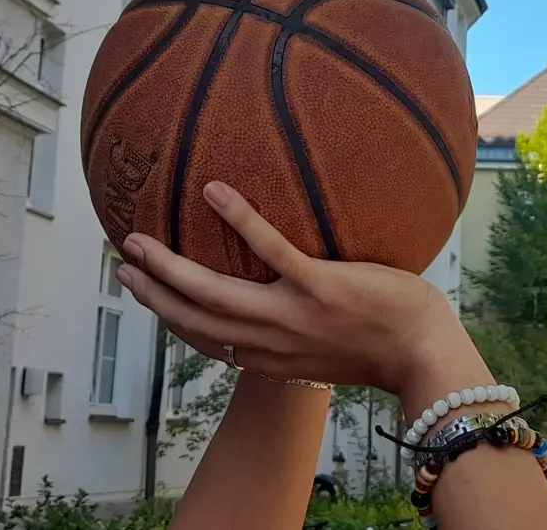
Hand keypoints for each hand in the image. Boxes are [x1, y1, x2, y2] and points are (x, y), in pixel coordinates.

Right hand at [113, 181, 482, 398]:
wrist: (425, 357)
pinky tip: (213, 190)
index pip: (205, 338)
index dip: (167, 315)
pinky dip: (239, 220)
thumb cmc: (385, 345)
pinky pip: (270, 248)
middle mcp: (271, 342)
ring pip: (213, 292)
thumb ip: (296, 330)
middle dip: (152, 292)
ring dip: (170, 266)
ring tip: (139, 239)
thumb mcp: (326, 349)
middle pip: (193, 318)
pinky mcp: (320, 286)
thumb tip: (281, 296)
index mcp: (270, 357)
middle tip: (121, 262)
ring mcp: (292, 314)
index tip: (141, 292)